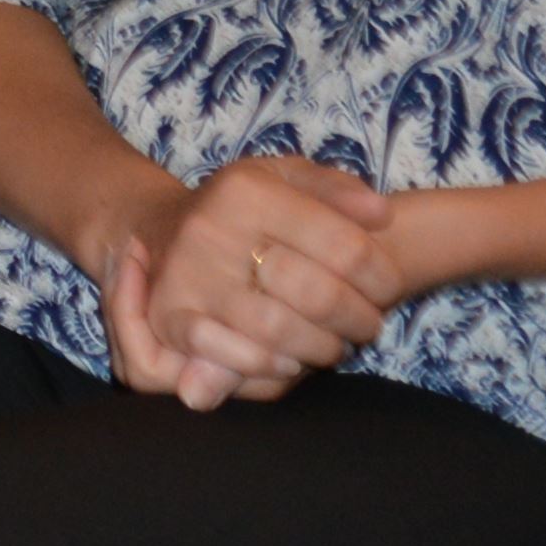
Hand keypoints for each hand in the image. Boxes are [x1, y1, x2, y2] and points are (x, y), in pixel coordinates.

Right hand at [91, 154, 402, 406]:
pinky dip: (272, 366)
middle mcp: (211, 229)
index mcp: (247, 190)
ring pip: (279, 331)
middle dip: (359, 319)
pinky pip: (233, 355)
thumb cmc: (240, 209)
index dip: (383, 277)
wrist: (158, 228)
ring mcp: (188, 276)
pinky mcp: (170, 317)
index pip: (346, 246)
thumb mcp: (284, 178)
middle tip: (367, 324)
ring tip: (335, 344)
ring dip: (322, 348)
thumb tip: (381, 214)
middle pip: (317, 294)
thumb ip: (336, 188)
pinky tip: (290, 360)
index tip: (388, 288)